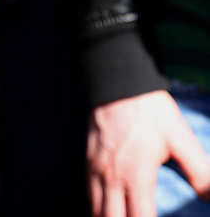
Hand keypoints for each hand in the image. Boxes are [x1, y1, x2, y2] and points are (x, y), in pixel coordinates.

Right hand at [87, 90, 209, 216]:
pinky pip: (89, 194)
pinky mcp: (88, 161)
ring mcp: (96, 169)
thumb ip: (199, 170)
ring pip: (95, 210)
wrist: (116, 83)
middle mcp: (112, 177)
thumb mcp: (179, 137)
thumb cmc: (149, 110)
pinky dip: (96, 209)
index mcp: (136, 175)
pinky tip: (106, 211)